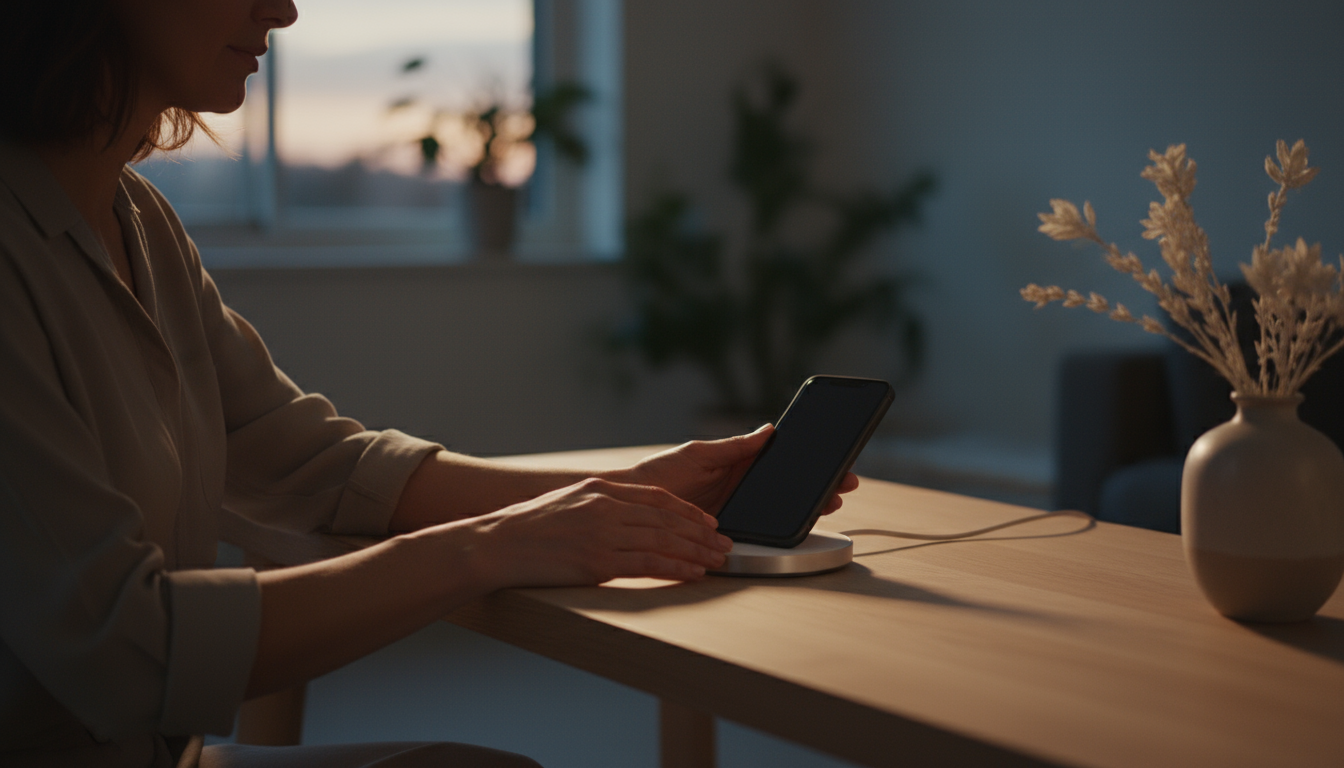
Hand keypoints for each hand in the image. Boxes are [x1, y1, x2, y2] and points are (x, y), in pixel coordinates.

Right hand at [465, 477, 732, 587]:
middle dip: (701, 533)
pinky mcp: (598, 562)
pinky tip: (693, 574)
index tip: (708, 522)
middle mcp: (607, 507)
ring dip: (696, 552)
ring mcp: (604, 534)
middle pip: (668, 519)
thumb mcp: (570, 502)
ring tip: (717, 561)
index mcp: (602, 488)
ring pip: (664, 541)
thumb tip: (630, 518)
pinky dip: (676, 569)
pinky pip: (649, 564)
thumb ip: (602, 505)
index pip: (658, 497)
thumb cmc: (530, 528)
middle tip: (725, 544)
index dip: (688, 511)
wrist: (497, 544)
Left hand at [610, 426, 861, 516]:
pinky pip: (761, 532)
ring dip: (808, 507)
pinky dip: (782, 529)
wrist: (632, 507)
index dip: (809, 460)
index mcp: (738, 464)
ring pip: (782, 510)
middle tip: (844, 483)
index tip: (834, 457)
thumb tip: (767, 431)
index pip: (782, 461)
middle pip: (790, 487)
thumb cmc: (660, 474)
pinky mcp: (729, 533)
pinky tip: (799, 525)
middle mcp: (743, 488)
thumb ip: (733, 446)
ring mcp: (739, 511)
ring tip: (828, 503)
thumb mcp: (698, 454)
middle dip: (819, 484)